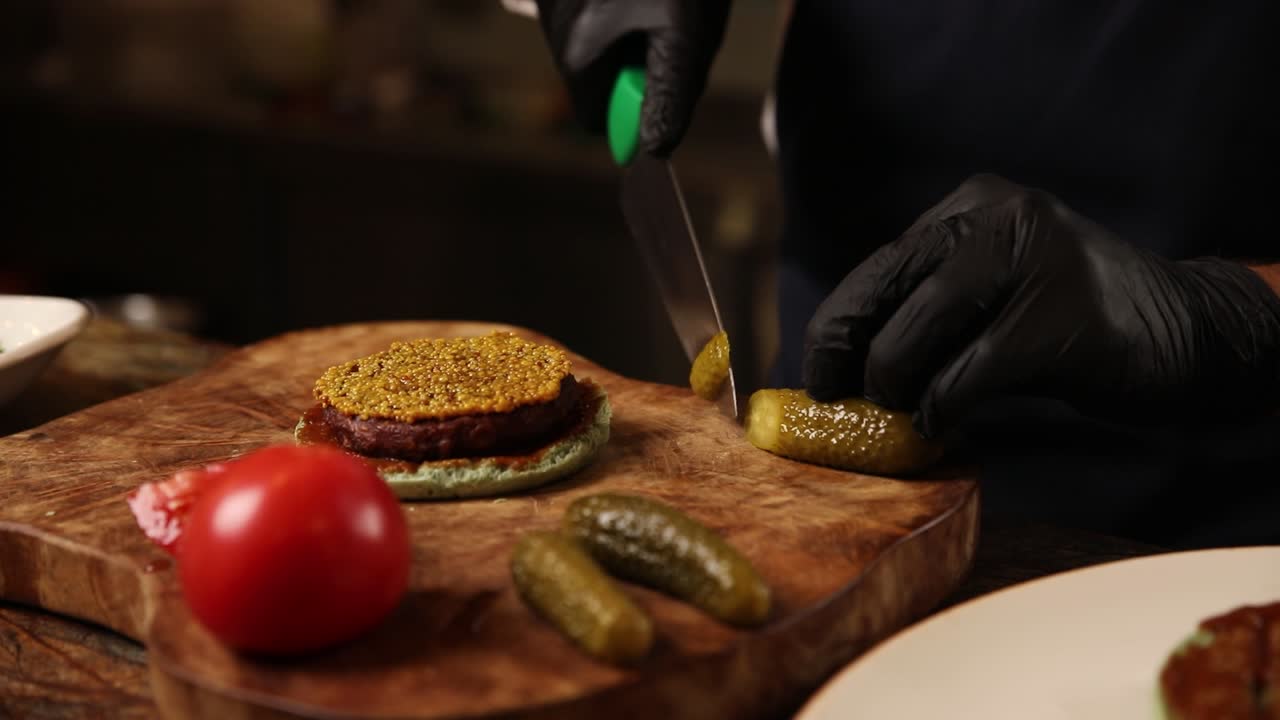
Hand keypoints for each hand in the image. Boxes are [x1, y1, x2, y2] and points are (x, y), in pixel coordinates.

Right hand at [533, 0, 730, 155]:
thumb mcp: (685, 36)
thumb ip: (666, 97)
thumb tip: (651, 148)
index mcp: (578, 46)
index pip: (592, 117)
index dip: (630, 112)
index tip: (660, 86)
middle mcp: (551, 18)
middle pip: (591, 75)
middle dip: (630, 62)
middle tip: (670, 25)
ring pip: (592, 37)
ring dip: (629, 27)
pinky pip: (588, 8)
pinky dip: (620, 2)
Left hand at [803, 174, 1279, 437]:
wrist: (1184, 329)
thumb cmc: (1070, 320)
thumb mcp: (993, 286)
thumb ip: (927, 305)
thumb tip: (840, 364)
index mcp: (970, 206)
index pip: (874, 270)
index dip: (832, 331)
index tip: (815, 381)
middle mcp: (994, 218)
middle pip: (880, 300)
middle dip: (849, 366)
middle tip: (846, 412)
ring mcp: (1027, 263)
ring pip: (911, 342)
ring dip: (897, 396)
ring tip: (909, 419)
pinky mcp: (1053, 322)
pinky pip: (962, 381)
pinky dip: (943, 413)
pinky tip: (947, 427)